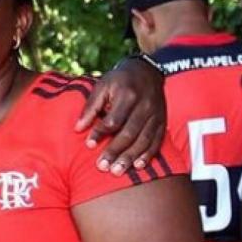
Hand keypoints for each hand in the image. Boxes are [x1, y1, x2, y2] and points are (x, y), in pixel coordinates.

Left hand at [75, 56, 166, 173]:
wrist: (148, 71)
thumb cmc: (120, 80)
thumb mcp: (102, 86)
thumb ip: (90, 107)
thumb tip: (78, 129)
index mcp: (128, 95)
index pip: (114, 119)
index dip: (100, 133)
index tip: (89, 145)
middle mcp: (144, 105)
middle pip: (129, 133)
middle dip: (115, 151)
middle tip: (102, 167)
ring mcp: (156, 114)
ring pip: (143, 140)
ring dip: (130, 157)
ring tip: (117, 171)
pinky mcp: (163, 121)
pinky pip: (157, 140)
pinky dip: (148, 154)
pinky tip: (138, 165)